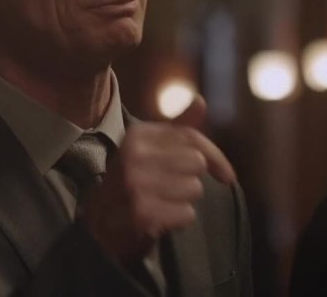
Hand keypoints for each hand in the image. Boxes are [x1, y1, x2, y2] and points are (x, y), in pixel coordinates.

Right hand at [80, 101, 234, 264]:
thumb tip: (201, 101)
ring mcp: (135, 183)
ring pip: (194, 189)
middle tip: (171, 188)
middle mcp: (133, 154)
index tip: (227, 175)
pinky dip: (179, 219)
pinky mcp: (141, 212)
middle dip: (190, 179)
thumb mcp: (150, 150)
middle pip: (196, 163)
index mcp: (136, 134)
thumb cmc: (134, 182)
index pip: (192, 138)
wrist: (100, 224)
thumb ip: (178, 128)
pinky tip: (160, 218)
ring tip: (162, 202)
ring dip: (184, 200)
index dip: (216, 157)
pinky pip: (187, 213)